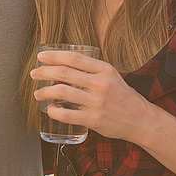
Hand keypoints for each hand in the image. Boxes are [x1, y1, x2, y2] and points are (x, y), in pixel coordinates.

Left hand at [31, 51, 150, 142]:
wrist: (140, 119)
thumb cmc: (123, 97)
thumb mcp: (111, 76)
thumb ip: (92, 70)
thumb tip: (65, 64)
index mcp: (105, 69)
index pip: (74, 58)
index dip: (54, 55)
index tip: (41, 56)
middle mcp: (100, 84)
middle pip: (64, 73)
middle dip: (44, 72)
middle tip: (34, 74)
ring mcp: (97, 102)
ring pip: (62, 92)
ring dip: (45, 91)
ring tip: (38, 93)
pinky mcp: (94, 119)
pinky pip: (67, 114)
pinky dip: (54, 111)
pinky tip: (50, 109)